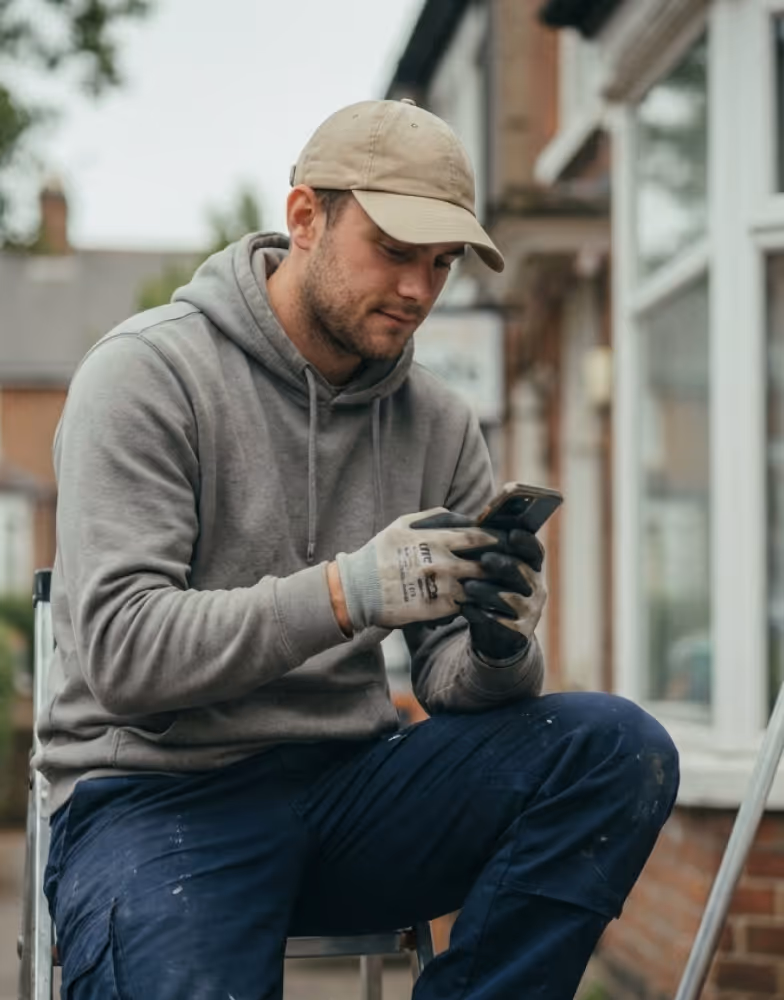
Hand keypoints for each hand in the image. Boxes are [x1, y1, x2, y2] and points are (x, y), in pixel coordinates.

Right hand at [334, 508, 499, 630]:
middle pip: (485, 563)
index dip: (496, 539)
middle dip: (500, 563)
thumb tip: (462, 516)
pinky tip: (481, 599)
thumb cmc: (380, 553)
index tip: (505, 540)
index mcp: (435, 540)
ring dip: (492, 584)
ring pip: (480, 586)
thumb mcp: (402, 524)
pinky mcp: (437, 610)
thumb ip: (434, 518)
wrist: (359, 589)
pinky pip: (465, 605)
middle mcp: (441, 563)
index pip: (478, 537)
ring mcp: (440, 588)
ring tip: (501, 583)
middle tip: (510, 563)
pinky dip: (476, 601)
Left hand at [462, 529, 546, 663]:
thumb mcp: (493, 573)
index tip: (511, 534)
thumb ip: (488, 552)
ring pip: (511, 598)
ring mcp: (530, 611)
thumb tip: (471, 526)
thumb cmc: (491, 592)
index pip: (534, 551)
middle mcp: (536, 588)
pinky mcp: (519, 632)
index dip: (525, 541)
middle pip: (523, 572)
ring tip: (469, 587)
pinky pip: (501, 622)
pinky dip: (482, 614)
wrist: (496, 634)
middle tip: (485, 559)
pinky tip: (466, 609)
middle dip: (504, 564)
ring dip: (488, 591)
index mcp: (531, 568)